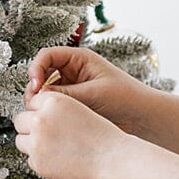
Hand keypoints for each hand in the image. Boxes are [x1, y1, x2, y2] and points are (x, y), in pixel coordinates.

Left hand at [13, 88, 126, 178]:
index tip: (51, 120)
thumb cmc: (102, 137)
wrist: (113, 160)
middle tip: (49, 135)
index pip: (32, 103)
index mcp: (54, 101)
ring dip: (33, 144)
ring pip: (21, 140)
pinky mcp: (38, 162)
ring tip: (55, 148)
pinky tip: (61, 159)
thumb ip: (54, 111)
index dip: (41, 112)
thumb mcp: (79, 110)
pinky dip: (42, 161)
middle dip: (31, 128)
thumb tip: (34, 117)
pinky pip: (31, 160)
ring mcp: (37, 142)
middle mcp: (41, 119)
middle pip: (20, 120)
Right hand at [23, 46, 151, 134]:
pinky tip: (53, 122)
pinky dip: (50, 113)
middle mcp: (72, 72)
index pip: (47, 56)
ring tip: (44, 115)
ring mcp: (71, 89)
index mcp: (79, 59)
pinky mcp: (73, 105)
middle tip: (35, 105)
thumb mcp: (94, 93)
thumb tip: (38, 97)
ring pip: (45, 93)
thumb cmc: (126, 98)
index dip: (36, 69)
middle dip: (35, 89)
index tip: (36, 85)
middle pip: (41, 74)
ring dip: (41, 103)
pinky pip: (54, 107)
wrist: (143, 118)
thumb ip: (65, 94)